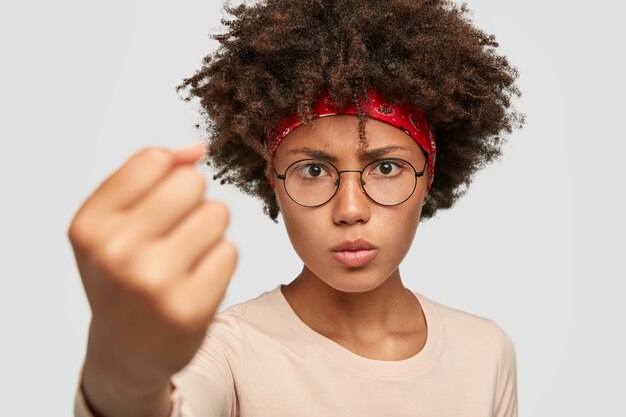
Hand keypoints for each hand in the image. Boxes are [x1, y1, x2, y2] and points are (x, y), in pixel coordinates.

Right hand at [68, 143, 236, 399]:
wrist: (126, 351)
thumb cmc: (122, 276)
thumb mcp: (114, 223)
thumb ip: (148, 175)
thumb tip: (197, 148)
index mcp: (91, 225)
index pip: (154, 159)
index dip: (168, 175)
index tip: (159, 203)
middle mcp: (116, 253)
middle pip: (192, 182)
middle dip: (192, 201)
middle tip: (176, 232)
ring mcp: (154, 283)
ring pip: (217, 213)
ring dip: (209, 232)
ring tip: (185, 258)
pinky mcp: (191, 308)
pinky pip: (230, 250)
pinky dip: (219, 261)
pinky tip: (196, 281)